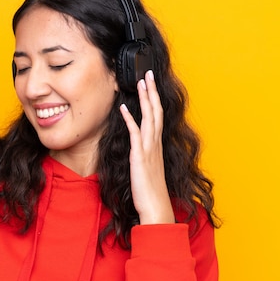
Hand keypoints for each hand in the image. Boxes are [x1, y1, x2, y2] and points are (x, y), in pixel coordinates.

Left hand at [119, 70, 174, 224]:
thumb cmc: (150, 191)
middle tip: (147, 73)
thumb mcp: (147, 169)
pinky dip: (129, 119)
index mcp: (156, 145)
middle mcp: (154, 144)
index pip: (157, 116)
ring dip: (144, 98)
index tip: (150, 84)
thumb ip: (144, 156)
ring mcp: (148, 149)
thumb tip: (138, 149)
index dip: (154, 99)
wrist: (155, 207)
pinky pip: (135, 133)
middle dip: (151, 91)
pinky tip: (123, 108)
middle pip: (155, 111)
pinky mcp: (139, 156)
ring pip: (149, 117)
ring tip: (140, 81)